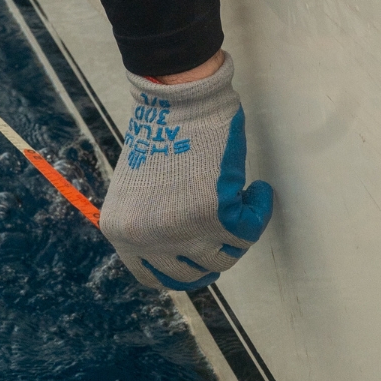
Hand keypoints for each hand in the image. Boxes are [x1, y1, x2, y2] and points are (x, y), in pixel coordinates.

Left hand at [100, 54, 274, 289]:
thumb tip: (183, 256)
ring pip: (225, 257)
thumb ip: (150, 228)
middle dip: (215, 252)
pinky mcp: (213, 216)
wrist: (173, 102)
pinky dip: (260, 210)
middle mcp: (145, 239)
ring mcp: (179, 231)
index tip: (200, 256)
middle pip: (194, 274)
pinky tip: (256, 190)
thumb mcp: (136, 194)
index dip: (182, 271)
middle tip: (226, 228)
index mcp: (121, 233)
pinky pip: (250, 229)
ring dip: (238, 231)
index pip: (154, 277)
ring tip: (238, 200)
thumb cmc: (159, 138)